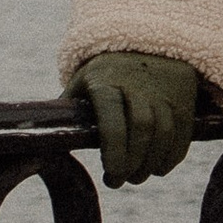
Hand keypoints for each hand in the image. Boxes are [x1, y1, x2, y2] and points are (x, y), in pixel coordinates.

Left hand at [70, 53, 198, 185]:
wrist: (147, 43)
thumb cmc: (105, 75)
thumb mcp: (82, 83)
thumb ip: (68, 111)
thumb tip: (39, 142)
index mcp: (106, 81)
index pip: (112, 117)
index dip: (113, 150)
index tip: (110, 175)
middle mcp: (137, 85)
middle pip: (141, 128)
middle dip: (132, 162)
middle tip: (121, 180)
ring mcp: (163, 91)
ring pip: (163, 133)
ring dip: (151, 164)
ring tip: (138, 176)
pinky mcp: (183, 99)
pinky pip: (181, 135)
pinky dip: (170, 158)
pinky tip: (157, 168)